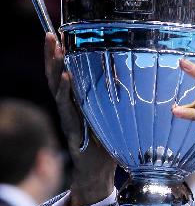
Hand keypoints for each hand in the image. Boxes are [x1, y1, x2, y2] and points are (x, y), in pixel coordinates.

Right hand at [45, 33, 115, 205]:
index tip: (59, 34)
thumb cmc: (108, 143)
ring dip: (55, 68)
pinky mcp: (71, 129)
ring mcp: (68, 117)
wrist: (99, 171)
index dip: (61, 54)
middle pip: (56, 76)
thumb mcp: (115, 116)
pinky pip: (66, 107)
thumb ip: (117, 98)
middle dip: (51, 55)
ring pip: (57, 88)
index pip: (66, 72)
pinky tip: (66, 77)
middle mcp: (69, 106)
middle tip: (49, 35)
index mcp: (78, 101)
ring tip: (56, 50)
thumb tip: (132, 75)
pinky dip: (65, 91)